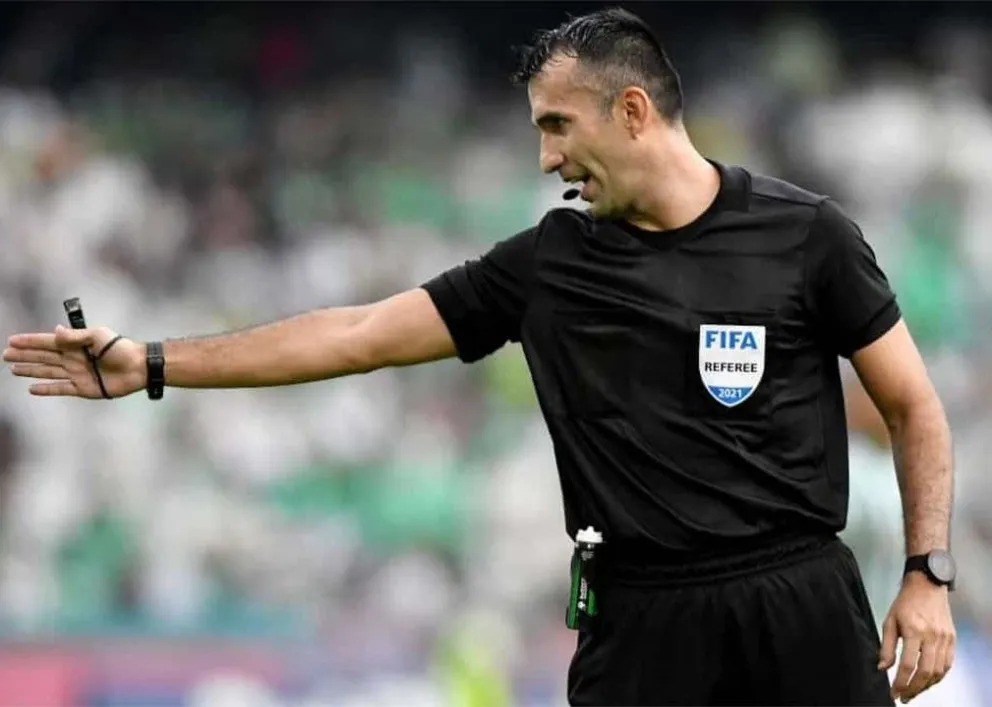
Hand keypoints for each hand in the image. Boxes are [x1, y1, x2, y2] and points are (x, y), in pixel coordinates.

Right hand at [3, 325, 145, 398]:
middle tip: (5, 355)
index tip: (11, 340)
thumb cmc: (120, 348)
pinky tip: (32, 388)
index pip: (47, 342)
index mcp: (76, 344)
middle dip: (24, 355)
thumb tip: (54, 331)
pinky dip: (46, 389)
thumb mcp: (98, 336)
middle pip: (43, 357)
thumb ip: (75, 336)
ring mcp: (76, 374)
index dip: (30, 341)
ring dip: (30, 370)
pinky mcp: (82, 388)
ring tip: (13, 369)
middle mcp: (73, 358)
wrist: (138, 367)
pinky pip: (60, 389)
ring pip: (48, 372)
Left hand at [878, 572, 955, 702]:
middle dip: (914, 688)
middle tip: (904, 697)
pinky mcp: (952, 639)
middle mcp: (932, 637)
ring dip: (926, 685)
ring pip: (939, 671)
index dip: (900, 682)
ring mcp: (945, 639)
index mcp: (914, 631)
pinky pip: (948, 664)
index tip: (894, 693)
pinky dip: (938, 676)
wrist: (927, 585)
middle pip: (926, 672)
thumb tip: (882, 668)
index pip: (908, 665)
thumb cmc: (905, 602)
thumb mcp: (889, 621)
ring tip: (914, 691)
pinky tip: (928, 680)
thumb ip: (886, 646)